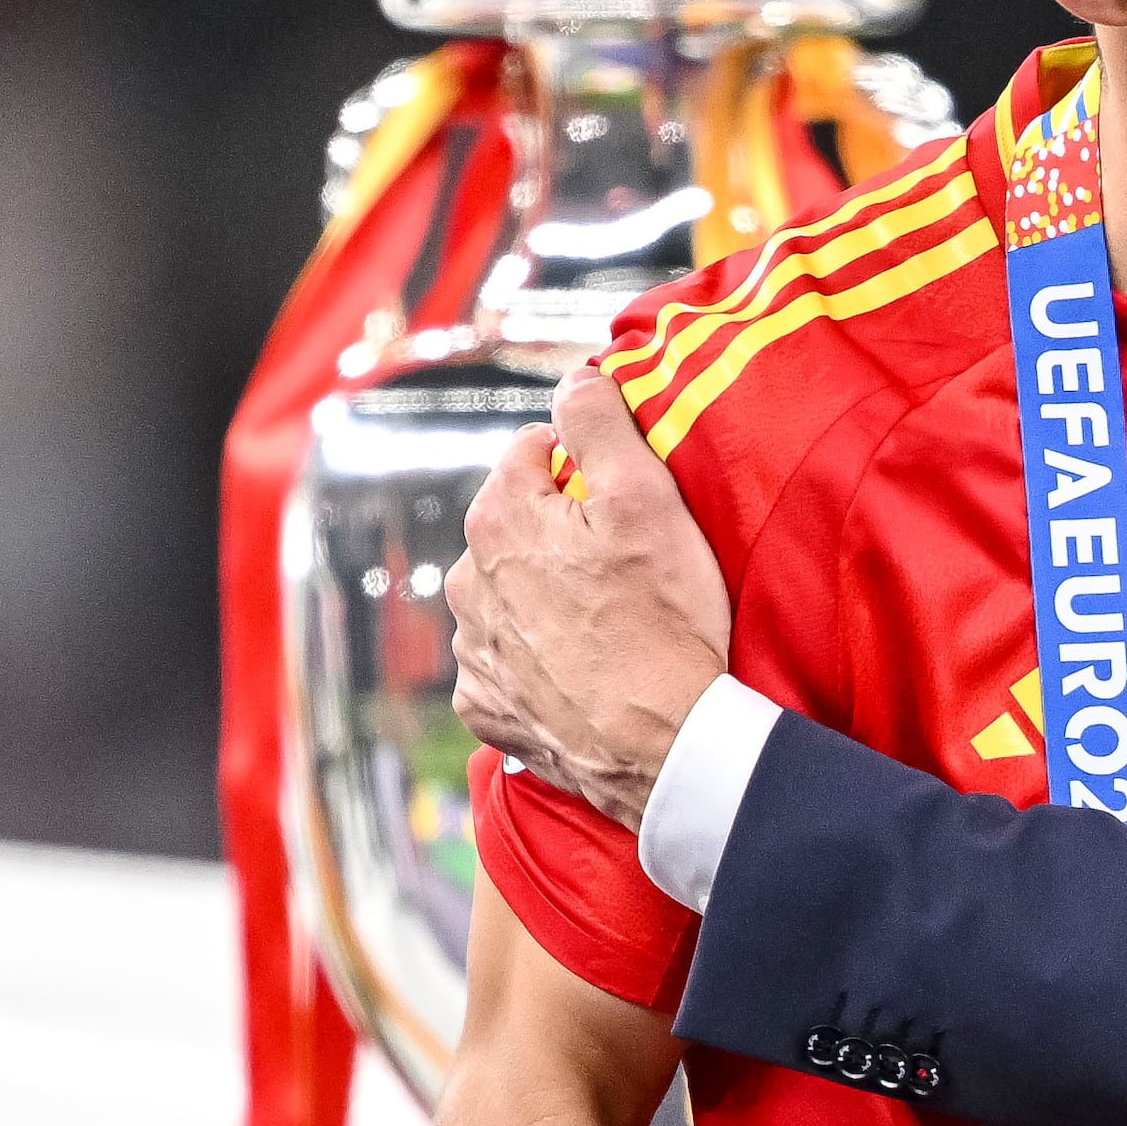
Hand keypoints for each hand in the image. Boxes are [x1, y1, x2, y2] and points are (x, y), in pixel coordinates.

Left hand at [447, 374, 730, 830]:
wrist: (661, 746)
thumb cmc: (662, 621)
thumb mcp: (646, 498)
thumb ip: (599, 422)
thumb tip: (574, 378)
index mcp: (497, 517)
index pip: (532, 452)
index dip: (585, 468)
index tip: (626, 502)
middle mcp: (464, 580)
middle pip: (517, 526)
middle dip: (561, 534)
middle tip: (626, 567)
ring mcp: (471, 650)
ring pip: (507, 595)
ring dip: (545, 597)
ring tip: (608, 624)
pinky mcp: (483, 706)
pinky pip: (505, 663)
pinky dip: (537, 660)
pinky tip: (583, 670)